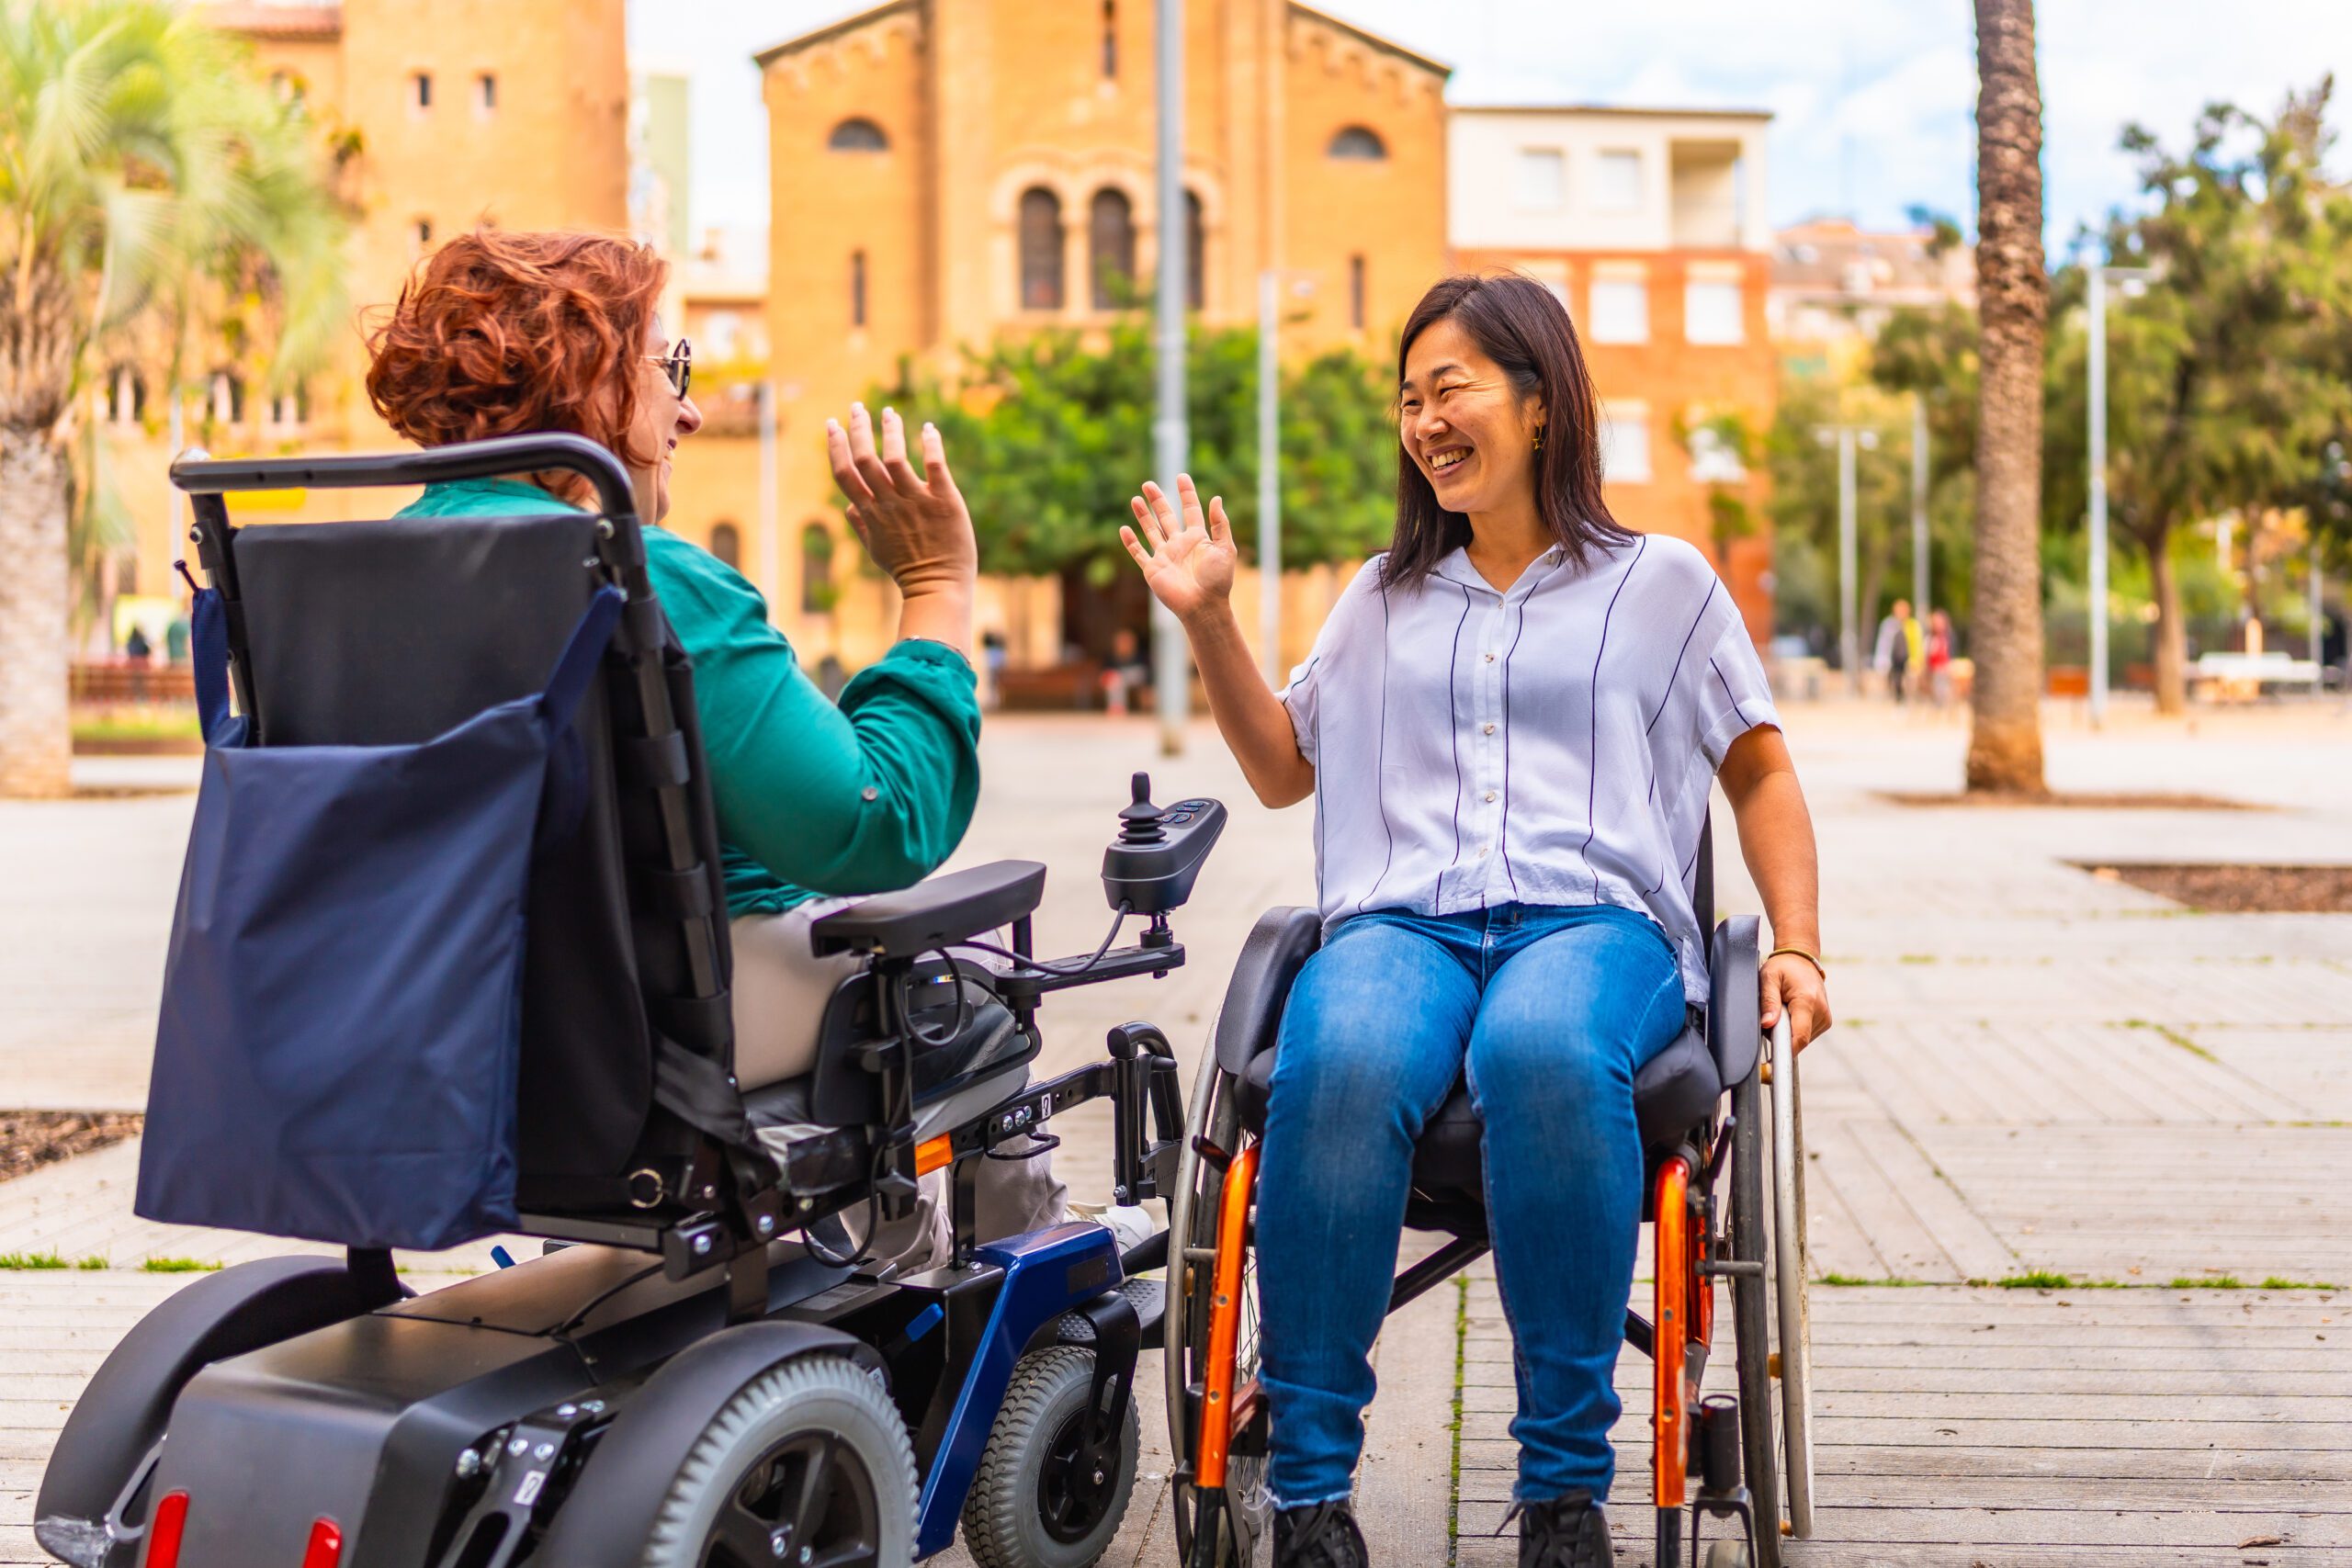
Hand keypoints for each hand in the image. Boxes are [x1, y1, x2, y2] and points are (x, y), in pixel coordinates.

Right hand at [825, 403, 976, 597]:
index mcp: (870, 514)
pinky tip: (928, 429)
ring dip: (890, 430)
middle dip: (859, 428)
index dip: (836, 447)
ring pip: (896, 457)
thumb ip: (861, 526)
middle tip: (857, 407)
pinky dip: (930, 443)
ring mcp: (917, 501)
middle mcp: (889, 504)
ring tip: (889, 412)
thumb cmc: (907, 569)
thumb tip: (848, 506)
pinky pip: (934, 465)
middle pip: (866, 459)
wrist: (939, 586)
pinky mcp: (944, 500)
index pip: (845, 474)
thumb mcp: (876, 551)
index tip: (832, 424)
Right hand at [1121, 475, 1237, 625]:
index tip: (1181, 477)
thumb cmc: (1217, 580)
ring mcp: (1165, 556)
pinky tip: (1124, 529)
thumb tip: (1216, 498)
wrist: (1203, 606)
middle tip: (1148, 484)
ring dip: (1143, 516)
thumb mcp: (1225, 548)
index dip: (1186, 493)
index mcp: (1198, 538)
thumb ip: (1220, 524)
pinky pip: (1139, 553)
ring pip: (1151, 531)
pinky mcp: (1153, 569)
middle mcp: (1179, 544)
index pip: (1190, 509)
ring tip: (1135, 499)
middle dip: (1157, 500)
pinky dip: (1131, 542)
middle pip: (1166, 517)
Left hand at [1760, 953, 1829, 1051]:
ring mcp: (1825, 1017)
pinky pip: (1806, 1034)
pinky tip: (1791, 1013)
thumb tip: (1767, 1024)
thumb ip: (1768, 1002)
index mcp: (1807, 1001)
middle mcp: (1821, 1011)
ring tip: (1783, 1010)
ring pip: (1802, 1039)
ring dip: (1788, 1031)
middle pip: (1798, 1039)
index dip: (1785, 1051)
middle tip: (1772, 1016)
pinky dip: (1795, 1028)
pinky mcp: (1825, 1021)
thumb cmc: (1784, 967)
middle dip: (1781, 1035)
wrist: (1802, 959)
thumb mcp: (1769, 978)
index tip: (1772, 1062)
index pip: (1799, 1037)